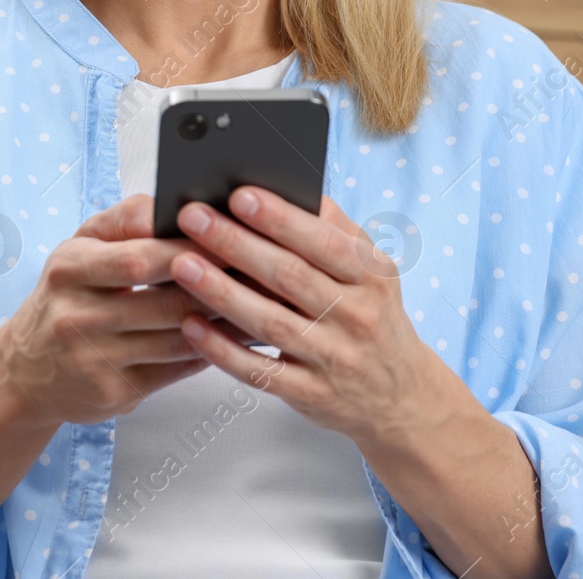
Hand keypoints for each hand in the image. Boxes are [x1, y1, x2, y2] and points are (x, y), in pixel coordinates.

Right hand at [0, 193, 262, 427]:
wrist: (26, 371)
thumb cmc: (66, 296)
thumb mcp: (79, 247)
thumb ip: (124, 220)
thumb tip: (173, 202)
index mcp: (69, 269)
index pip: (138, 256)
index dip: (188, 247)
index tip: (228, 235)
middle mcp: (77, 316)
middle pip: (163, 300)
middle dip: (217, 284)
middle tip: (260, 269)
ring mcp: (95, 360)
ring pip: (178, 338)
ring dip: (225, 320)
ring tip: (261, 300)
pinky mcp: (115, 393)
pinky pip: (176, 369)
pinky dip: (212, 350)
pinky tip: (238, 336)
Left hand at [166, 188, 449, 446]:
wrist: (401, 395)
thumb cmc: (372, 315)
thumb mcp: (373, 271)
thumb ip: (335, 231)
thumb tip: (288, 187)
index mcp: (372, 277)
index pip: (324, 242)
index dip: (281, 219)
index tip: (239, 195)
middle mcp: (356, 317)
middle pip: (290, 277)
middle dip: (237, 244)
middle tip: (193, 217)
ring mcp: (334, 359)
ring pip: (271, 323)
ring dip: (222, 292)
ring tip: (181, 264)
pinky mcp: (310, 394)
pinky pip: (260, 372)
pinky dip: (223, 350)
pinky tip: (191, 325)